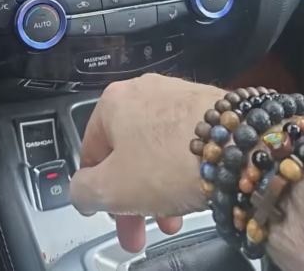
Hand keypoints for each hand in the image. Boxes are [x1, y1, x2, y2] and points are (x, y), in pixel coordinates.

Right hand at [70, 74, 222, 251]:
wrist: (235, 147)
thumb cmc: (171, 160)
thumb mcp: (110, 189)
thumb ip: (83, 191)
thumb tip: (80, 191)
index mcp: (112, 101)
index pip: (90, 150)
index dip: (96, 189)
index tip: (106, 212)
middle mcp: (143, 90)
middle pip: (126, 152)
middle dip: (130, 196)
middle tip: (138, 227)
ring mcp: (176, 95)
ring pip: (155, 149)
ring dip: (157, 186)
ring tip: (171, 216)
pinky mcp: (205, 106)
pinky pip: (183, 142)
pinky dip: (180, 168)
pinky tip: (191, 189)